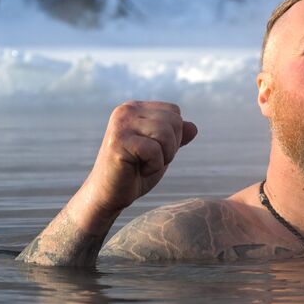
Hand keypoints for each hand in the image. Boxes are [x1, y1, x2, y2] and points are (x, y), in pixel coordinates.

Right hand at [81, 100, 198, 217]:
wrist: (109, 195)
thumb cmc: (135, 173)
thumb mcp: (161, 152)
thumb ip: (176, 138)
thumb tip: (194, 127)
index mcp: (136, 108)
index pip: (174, 112)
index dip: (174, 137)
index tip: (153, 150)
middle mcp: (127, 110)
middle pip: (174, 122)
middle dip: (170, 147)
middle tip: (148, 160)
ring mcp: (121, 124)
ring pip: (166, 134)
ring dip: (162, 157)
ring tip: (143, 164)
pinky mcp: (119, 141)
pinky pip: (154, 150)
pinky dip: (153, 166)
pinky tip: (136, 170)